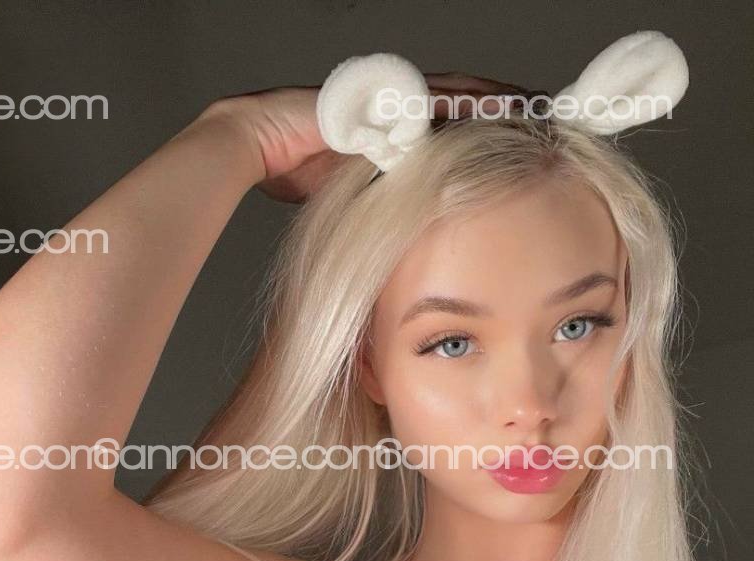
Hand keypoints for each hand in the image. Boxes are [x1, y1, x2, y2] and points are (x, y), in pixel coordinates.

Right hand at [206, 73, 542, 203]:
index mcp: (389, 126)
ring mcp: (388, 93)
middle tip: (549, 119)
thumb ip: (371, 197)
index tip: (521, 142)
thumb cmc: (288, 169)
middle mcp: (394, 104)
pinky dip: (470, 102)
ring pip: (458, 92)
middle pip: (463, 100)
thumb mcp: (343, 190)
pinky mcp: (381, 91)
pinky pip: (436, 94)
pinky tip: (502, 109)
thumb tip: (386, 229)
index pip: (447, 123)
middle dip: (504, 109)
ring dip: (498, 102)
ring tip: (537, 112)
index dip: (484, 128)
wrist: (251, 141)